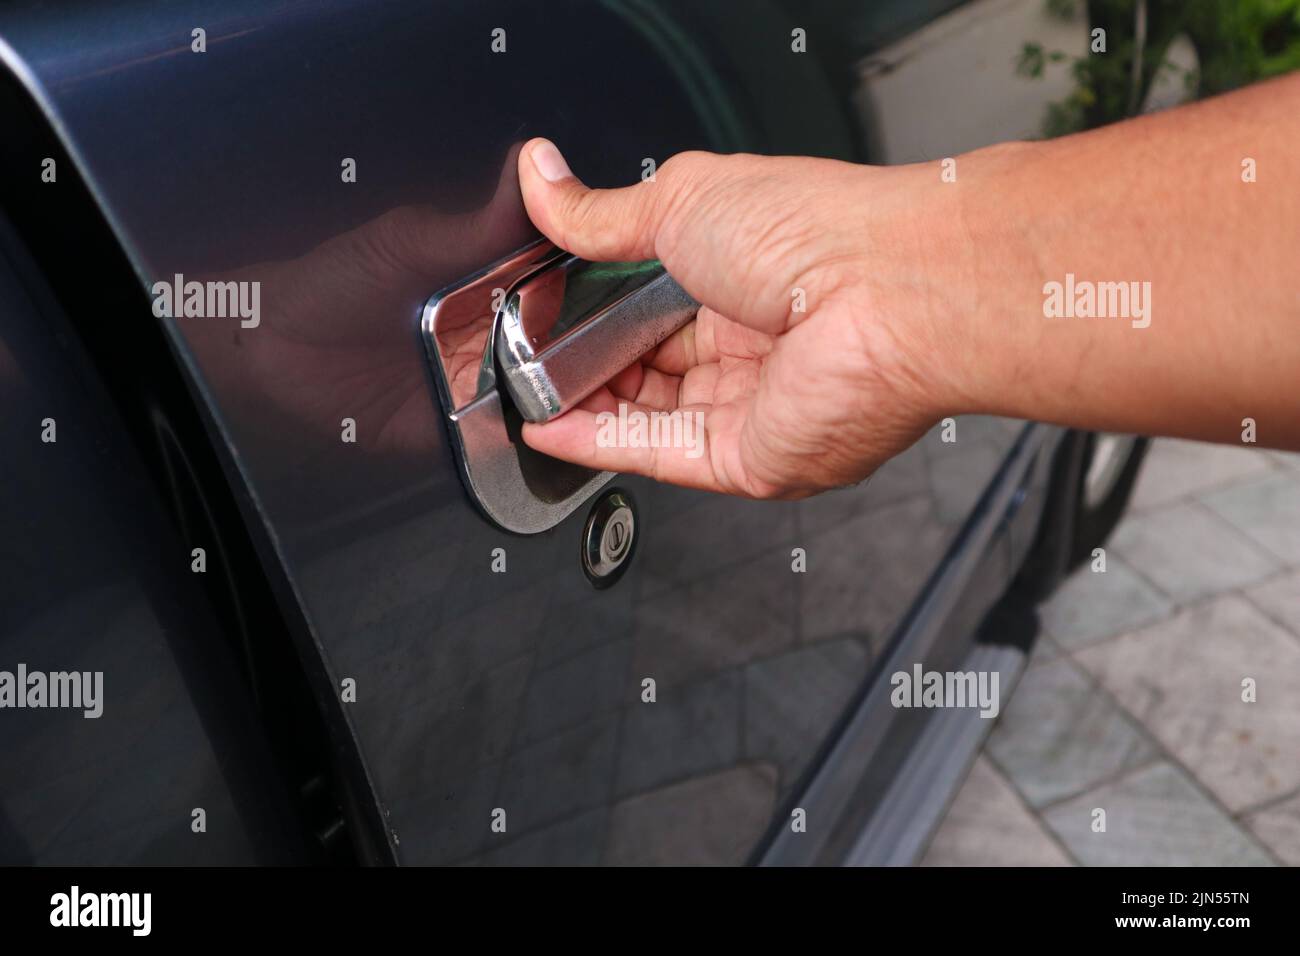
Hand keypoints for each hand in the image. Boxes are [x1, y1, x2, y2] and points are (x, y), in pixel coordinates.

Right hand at [516, 138, 972, 498]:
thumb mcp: (680, 199)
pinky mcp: (751, 459)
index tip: (552, 310)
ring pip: (651, 420)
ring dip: (588, 408)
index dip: (602, 313)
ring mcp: (755, 407)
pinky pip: (661, 457)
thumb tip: (542, 180)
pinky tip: (553, 428)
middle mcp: (757, 348)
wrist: (882, 291)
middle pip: (653, 371)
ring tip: (533, 388)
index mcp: (749, 278)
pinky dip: (600, 444)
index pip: (659, 308)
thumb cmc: (813, 233)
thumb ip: (601, 212)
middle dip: (592, 364)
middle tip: (536, 351)